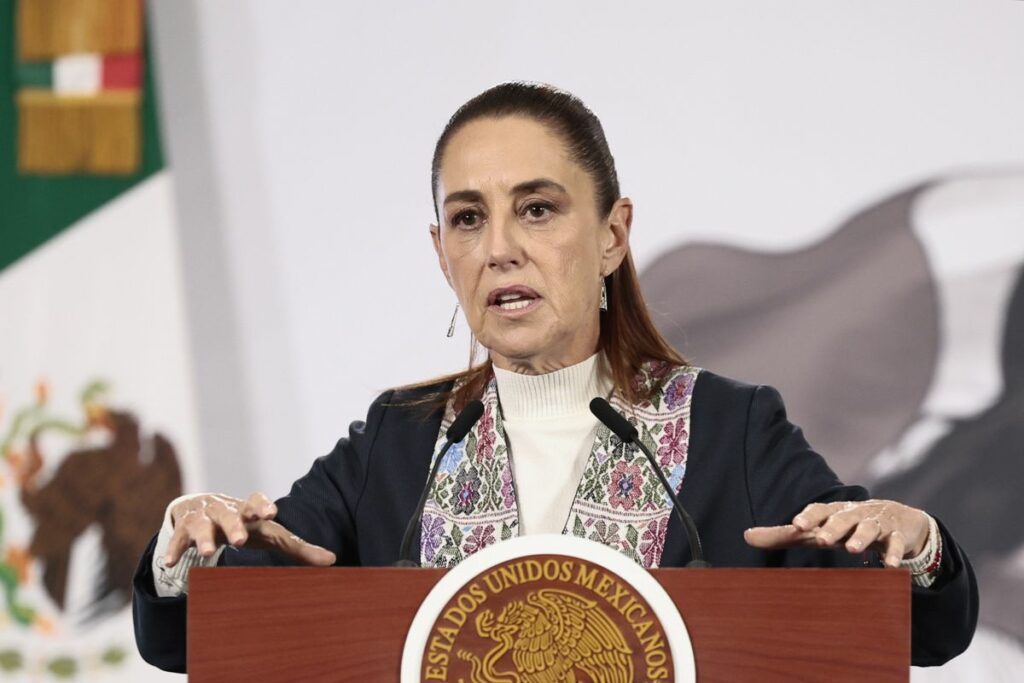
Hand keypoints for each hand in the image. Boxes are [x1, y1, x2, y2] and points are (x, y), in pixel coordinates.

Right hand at [164, 492, 336, 567]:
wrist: (201, 508)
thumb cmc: (245, 524)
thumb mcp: (270, 534)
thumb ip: (298, 547)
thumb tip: (333, 560)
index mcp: (248, 510)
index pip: (256, 501)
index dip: (262, 505)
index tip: (271, 512)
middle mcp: (225, 510)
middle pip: (230, 514)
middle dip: (234, 525)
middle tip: (240, 539)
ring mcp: (202, 518)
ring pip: (202, 525)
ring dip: (204, 537)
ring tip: (206, 551)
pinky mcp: (182, 529)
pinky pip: (177, 539)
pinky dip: (174, 549)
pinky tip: (170, 562)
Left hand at [743, 499, 929, 567]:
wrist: (899, 519)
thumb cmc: (846, 526)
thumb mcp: (817, 530)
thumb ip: (783, 535)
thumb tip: (745, 536)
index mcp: (832, 512)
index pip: (818, 511)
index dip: (808, 516)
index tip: (795, 525)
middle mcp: (854, 514)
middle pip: (842, 518)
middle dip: (832, 527)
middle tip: (821, 539)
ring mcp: (877, 523)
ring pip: (869, 528)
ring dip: (860, 538)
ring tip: (852, 550)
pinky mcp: (898, 536)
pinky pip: (896, 544)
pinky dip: (893, 554)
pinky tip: (890, 566)